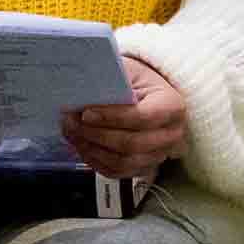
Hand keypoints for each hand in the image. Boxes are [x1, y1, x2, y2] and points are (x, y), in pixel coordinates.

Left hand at [61, 56, 186, 178]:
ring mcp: (159, 155)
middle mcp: (171, 135)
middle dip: (97, 134)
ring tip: (73, 133)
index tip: (86, 113)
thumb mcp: (128, 71)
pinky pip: (117, 172)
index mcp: (172, 106)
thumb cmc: (138, 81)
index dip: (112, 117)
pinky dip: (95, 161)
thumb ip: (110, 81)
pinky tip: (82, 145)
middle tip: (72, 122)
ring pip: (123, 162)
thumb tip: (81, 91)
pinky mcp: (144, 168)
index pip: (143, 117)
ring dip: (92, 149)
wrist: (148, 94)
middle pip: (132, 144)